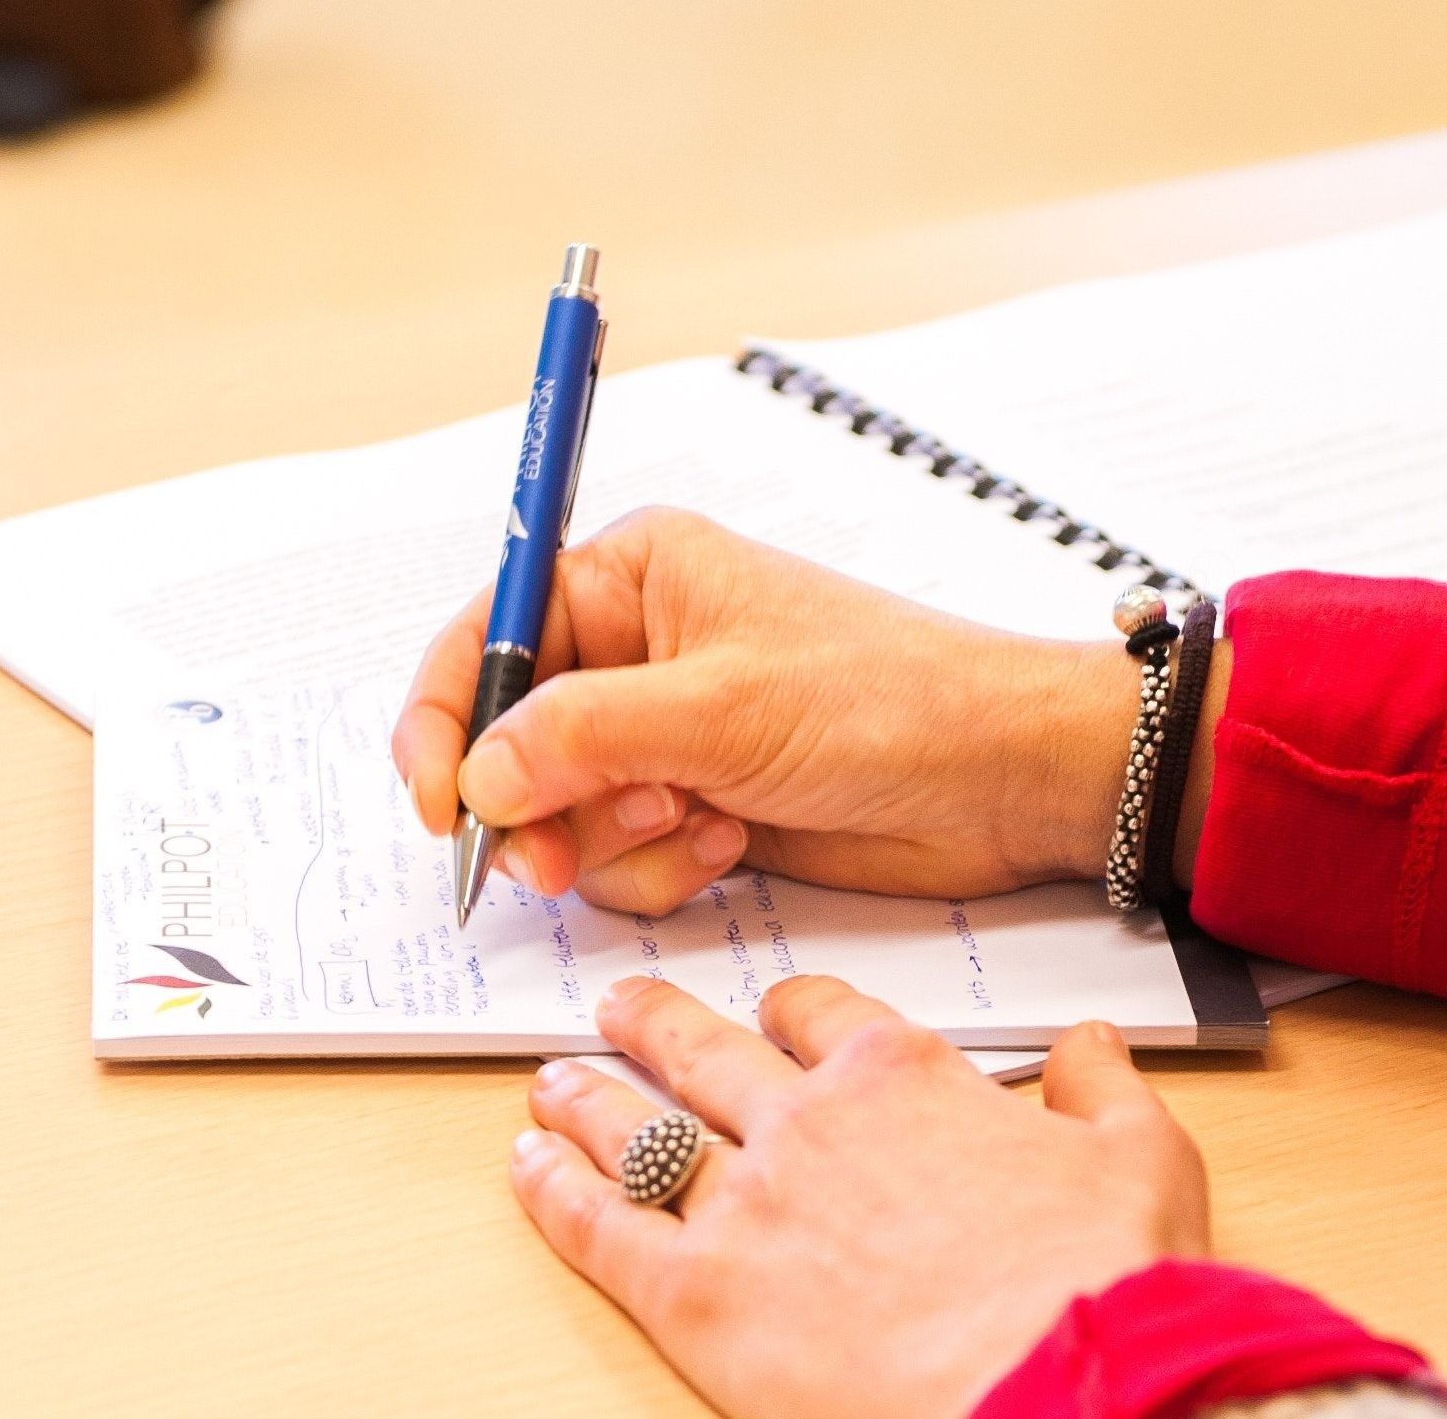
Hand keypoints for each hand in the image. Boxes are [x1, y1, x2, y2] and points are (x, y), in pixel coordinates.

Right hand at [392, 507, 1154, 915]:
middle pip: (508, 741)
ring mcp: (663, 734)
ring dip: (611, 842)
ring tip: (694, 823)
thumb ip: (581, 736)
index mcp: (631, 577)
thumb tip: (478, 775)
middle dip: (535, 807)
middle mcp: (634, 650)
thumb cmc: (888, 702)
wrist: (1004, 780)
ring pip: (559, 814)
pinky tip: (729, 844)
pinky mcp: (693, 804)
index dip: (444, 720)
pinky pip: (616, 858)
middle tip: (559, 860)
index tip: (443, 804)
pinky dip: (657, 867)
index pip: (486, 636)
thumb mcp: (720, 710)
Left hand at [512, 975, 1208, 1418]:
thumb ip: (1102, 1087)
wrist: (1067, 1391)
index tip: (773, 1013)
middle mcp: (809, 1121)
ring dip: (588, 1098)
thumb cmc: (1107, 1286)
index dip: (788, 1012)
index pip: (822, 1016)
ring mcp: (745, 1203)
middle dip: (655, 1023)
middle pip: (708, 1051)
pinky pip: (600, 1225)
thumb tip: (1093, 1044)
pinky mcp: (698, 1294)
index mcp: (904, 1077)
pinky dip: (553, 1190)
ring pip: (638, 1125)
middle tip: (620, 1006)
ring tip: (552, 1080)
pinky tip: (527, 1165)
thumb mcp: (1142, 1158)